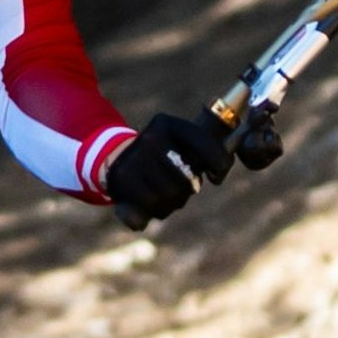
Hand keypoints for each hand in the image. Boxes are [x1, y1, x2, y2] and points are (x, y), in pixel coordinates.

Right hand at [103, 113, 233, 225]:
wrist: (115, 158)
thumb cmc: (165, 155)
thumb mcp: (184, 143)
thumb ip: (211, 149)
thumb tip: (223, 160)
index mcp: (168, 125)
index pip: (204, 143)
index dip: (219, 163)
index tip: (216, 177)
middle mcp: (149, 139)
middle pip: (186, 181)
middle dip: (188, 190)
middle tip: (182, 186)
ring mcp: (132, 160)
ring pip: (168, 198)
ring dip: (171, 203)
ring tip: (165, 193)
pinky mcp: (119, 181)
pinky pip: (148, 210)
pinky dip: (152, 212)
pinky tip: (148, 204)